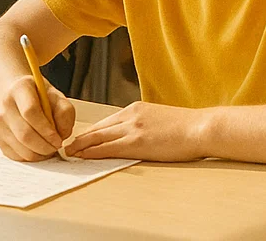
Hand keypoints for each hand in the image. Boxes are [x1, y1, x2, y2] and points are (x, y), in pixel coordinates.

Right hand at [0, 76, 74, 160]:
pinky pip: (13, 154)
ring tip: (50, 150)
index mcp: (21, 90)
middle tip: (57, 147)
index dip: (46, 129)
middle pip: (23, 133)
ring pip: (18, 146)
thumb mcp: (57, 95)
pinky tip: (39, 152)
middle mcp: (6, 107)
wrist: (14, 95)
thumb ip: (64, 111)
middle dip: (44, 145)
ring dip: (38, 153)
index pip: (30, 112)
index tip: (59, 138)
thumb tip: (62, 134)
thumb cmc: (39, 96)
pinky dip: (29, 157)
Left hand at [63, 101, 205, 161]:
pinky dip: (90, 152)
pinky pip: (106, 148)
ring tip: (67, 154)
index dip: (88, 133)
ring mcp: (133, 128)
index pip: (104, 122)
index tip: (78, 141)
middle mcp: (131, 115)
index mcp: (136, 108)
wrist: (202, 128)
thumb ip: (141, 124)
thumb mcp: (159, 119)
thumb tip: (128, 137)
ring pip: (97, 137)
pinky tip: (81, 157)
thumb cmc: (185, 127)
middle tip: (64, 148)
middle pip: (97, 128)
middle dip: (78, 139)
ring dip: (79, 146)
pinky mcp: (136, 141)